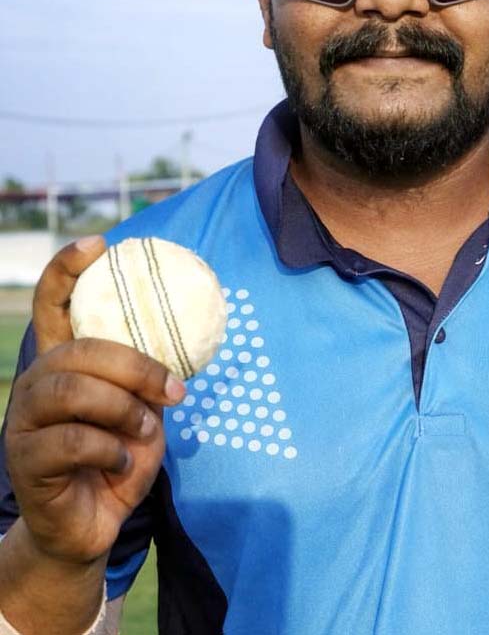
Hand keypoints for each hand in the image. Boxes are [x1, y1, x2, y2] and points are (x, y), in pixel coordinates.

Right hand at [3, 236, 184, 564]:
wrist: (92, 526)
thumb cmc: (119, 458)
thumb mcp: (142, 412)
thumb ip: (147, 380)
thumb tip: (182, 344)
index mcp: (64, 364)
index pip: (55, 305)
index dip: (68, 270)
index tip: (97, 243)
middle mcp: (36, 384)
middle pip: (78, 350)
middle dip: (134, 366)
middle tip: (173, 389)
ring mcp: (25, 422)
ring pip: (73, 392)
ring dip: (124, 409)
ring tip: (146, 430)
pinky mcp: (25, 461)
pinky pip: (74, 441)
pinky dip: (112, 451)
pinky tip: (123, 465)